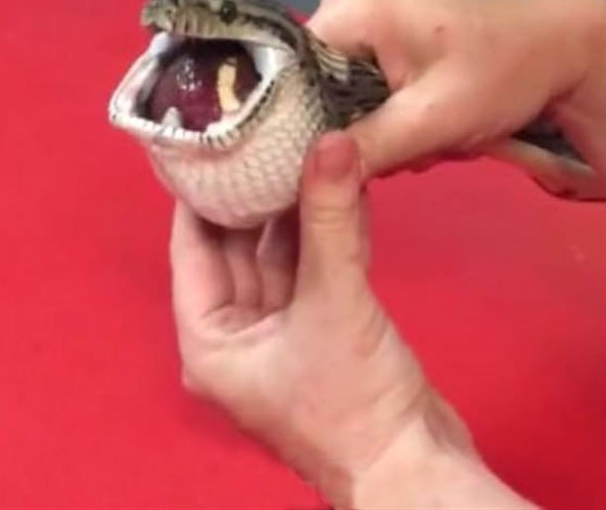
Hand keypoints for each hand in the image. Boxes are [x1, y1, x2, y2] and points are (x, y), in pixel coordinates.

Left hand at [169, 132, 530, 507]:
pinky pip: (313, 271)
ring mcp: (278, 334)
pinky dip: (327, 236)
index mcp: (208, 338)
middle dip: (259, 195)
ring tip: (310, 154)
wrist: (414, 467)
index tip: (214, 143)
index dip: (201, 192)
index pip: (192, 246)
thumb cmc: (353, 405)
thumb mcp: (333, 301)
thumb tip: (331, 142)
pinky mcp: (318, 331)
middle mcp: (234, 336)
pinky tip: (342, 192)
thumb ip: (329, 219)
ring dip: (300, 212)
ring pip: (281, 256)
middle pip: (239, 247)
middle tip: (271, 139)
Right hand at [308, 0, 605, 195]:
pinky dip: (389, 117)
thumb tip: (307, 176)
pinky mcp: (387, 37)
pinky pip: (365, 88)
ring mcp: (367, 20)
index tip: (318, 168)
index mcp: (348, 10)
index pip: (288, 75)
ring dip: (376, 129)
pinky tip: (421, 129)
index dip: (297, 125)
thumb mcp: (432, 117)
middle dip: (351, 131)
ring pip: (341, 95)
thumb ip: (366, 146)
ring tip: (420, 141)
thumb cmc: (503, 69)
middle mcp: (347, 6)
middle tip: (396, 152)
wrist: (565, 43)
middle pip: (314, 88)